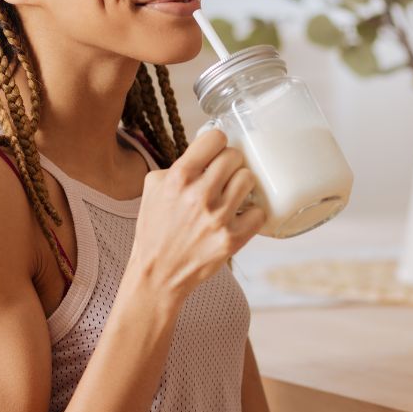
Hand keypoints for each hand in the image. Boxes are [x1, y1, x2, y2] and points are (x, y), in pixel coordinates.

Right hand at [127, 127, 265, 302]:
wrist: (157, 273)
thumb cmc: (155, 229)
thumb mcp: (153, 187)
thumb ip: (178, 165)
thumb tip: (204, 152)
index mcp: (179, 177)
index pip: (216, 138)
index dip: (216, 143)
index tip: (215, 152)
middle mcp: (199, 194)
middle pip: (235, 157)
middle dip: (229, 164)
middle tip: (223, 176)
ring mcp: (218, 217)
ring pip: (249, 179)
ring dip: (241, 186)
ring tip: (231, 195)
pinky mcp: (232, 239)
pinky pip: (259, 212)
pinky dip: (251, 214)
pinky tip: (239, 216)